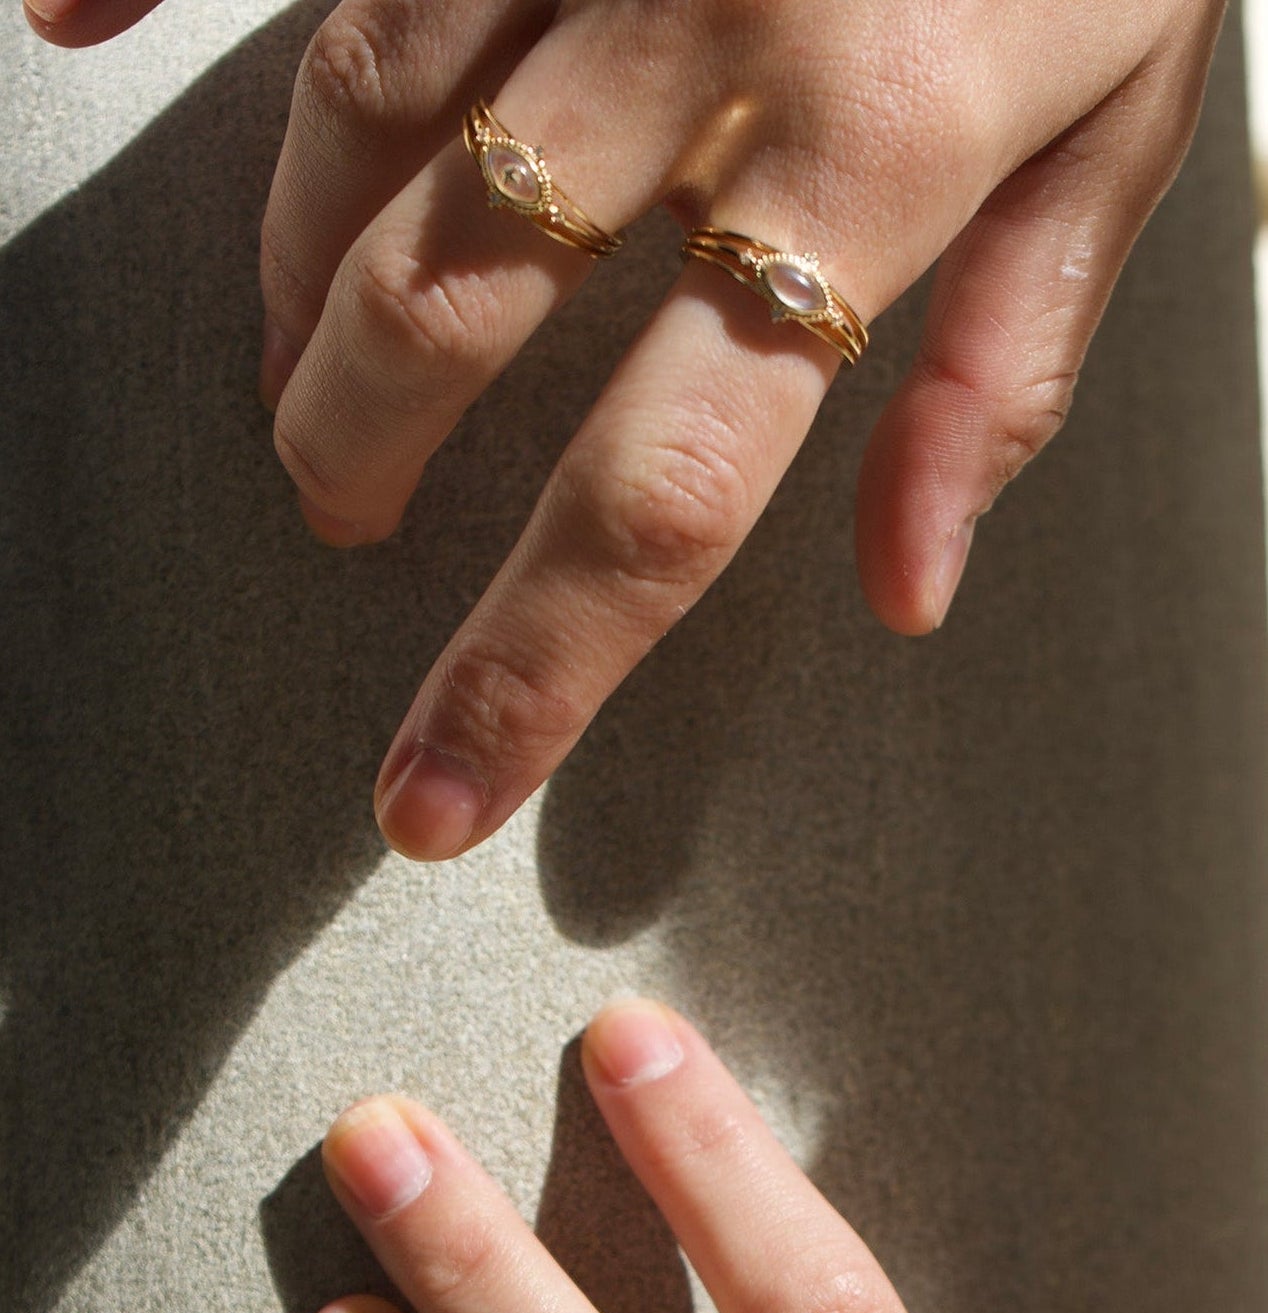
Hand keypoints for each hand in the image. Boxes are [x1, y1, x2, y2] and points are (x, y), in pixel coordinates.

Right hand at [27, 0, 1227, 861]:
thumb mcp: (1129, 129)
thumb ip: (1003, 368)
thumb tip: (905, 586)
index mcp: (881, 152)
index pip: (661, 491)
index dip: (528, 671)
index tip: (435, 792)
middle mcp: (713, 24)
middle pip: (447, 307)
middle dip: (356, 448)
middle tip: (342, 516)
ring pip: (358, 122)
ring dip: (294, 280)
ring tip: (294, 370)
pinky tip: (61, 20)